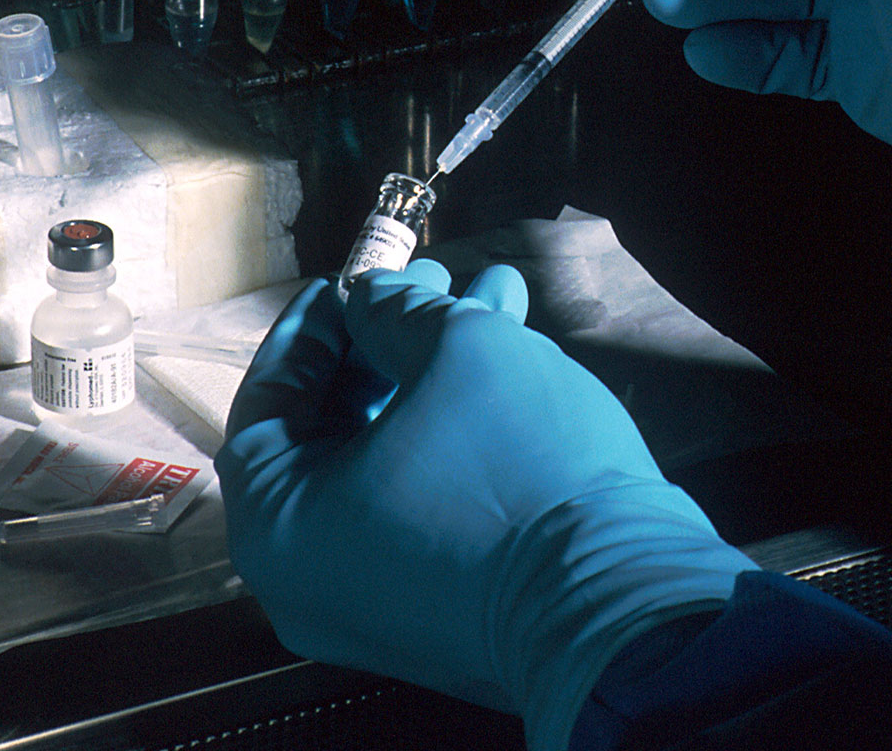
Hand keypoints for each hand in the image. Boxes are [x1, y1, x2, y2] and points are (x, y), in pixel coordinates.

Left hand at [216, 263, 755, 750]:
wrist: (624, 605)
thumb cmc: (517, 471)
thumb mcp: (456, 350)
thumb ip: (394, 309)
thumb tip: (371, 298)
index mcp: (278, 529)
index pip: (267, 403)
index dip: (312, 329)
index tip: (352, 278)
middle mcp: (310, 581)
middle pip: (335, 430)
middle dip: (391, 341)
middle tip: (436, 278)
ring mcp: (376, 605)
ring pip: (393, 458)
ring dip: (439, 374)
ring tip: (497, 295)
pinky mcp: (442, 613)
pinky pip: (426, 505)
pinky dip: (456, 434)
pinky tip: (516, 358)